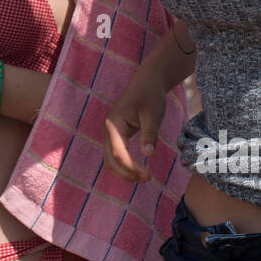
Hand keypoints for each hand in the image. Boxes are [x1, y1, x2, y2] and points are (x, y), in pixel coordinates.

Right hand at [102, 65, 167, 182]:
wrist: (147, 82)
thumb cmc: (150, 95)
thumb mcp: (153, 114)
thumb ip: (149, 134)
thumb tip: (148, 155)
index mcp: (113, 124)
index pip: (118, 153)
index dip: (132, 168)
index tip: (148, 176)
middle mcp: (107, 130)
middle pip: (111, 161)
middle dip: (127, 173)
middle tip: (148, 178)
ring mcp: (109, 133)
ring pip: (111, 161)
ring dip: (125, 172)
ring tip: (145, 177)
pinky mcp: (115, 135)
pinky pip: (115, 156)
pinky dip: (125, 166)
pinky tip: (139, 170)